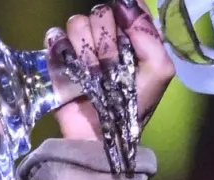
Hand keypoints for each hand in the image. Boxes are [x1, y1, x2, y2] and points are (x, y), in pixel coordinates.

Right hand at [46, 0, 173, 141]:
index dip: (125, 17)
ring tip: (93, 74)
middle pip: (100, 12)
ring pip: (77, 23)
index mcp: (132, 37)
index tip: (126, 35)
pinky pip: (55, 36)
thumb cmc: (133, 105)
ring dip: (87, 50)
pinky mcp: (58, 54)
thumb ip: (151, 39)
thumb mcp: (158, 73)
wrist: (102, 134)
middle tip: (111, 66)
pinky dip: (63, 51)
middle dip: (107, 41)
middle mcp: (106, 36)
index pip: (127, 7)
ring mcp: (80, 44)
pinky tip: (73, 68)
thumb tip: (127, 5)